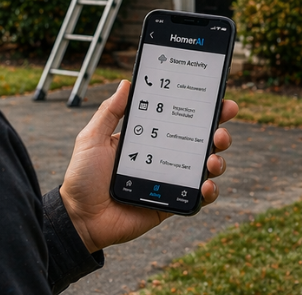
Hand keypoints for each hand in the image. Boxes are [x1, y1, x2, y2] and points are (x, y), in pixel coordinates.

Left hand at [59, 81, 238, 252]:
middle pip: (202, 140)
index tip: (219, 99)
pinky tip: (206, 185)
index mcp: (150, 137)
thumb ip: (109, 112)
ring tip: (212, 159)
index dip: (203, 109)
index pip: (181, 118)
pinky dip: (210, 191)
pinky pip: (199, 197)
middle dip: (220, 131)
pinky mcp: (172, 203)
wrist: (80, 218)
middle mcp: (164, 156)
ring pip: (207, 166)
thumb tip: (126, 83)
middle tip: (221, 129)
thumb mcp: (92, 138)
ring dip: (218, 160)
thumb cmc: (83, 178)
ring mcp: (171, 180)